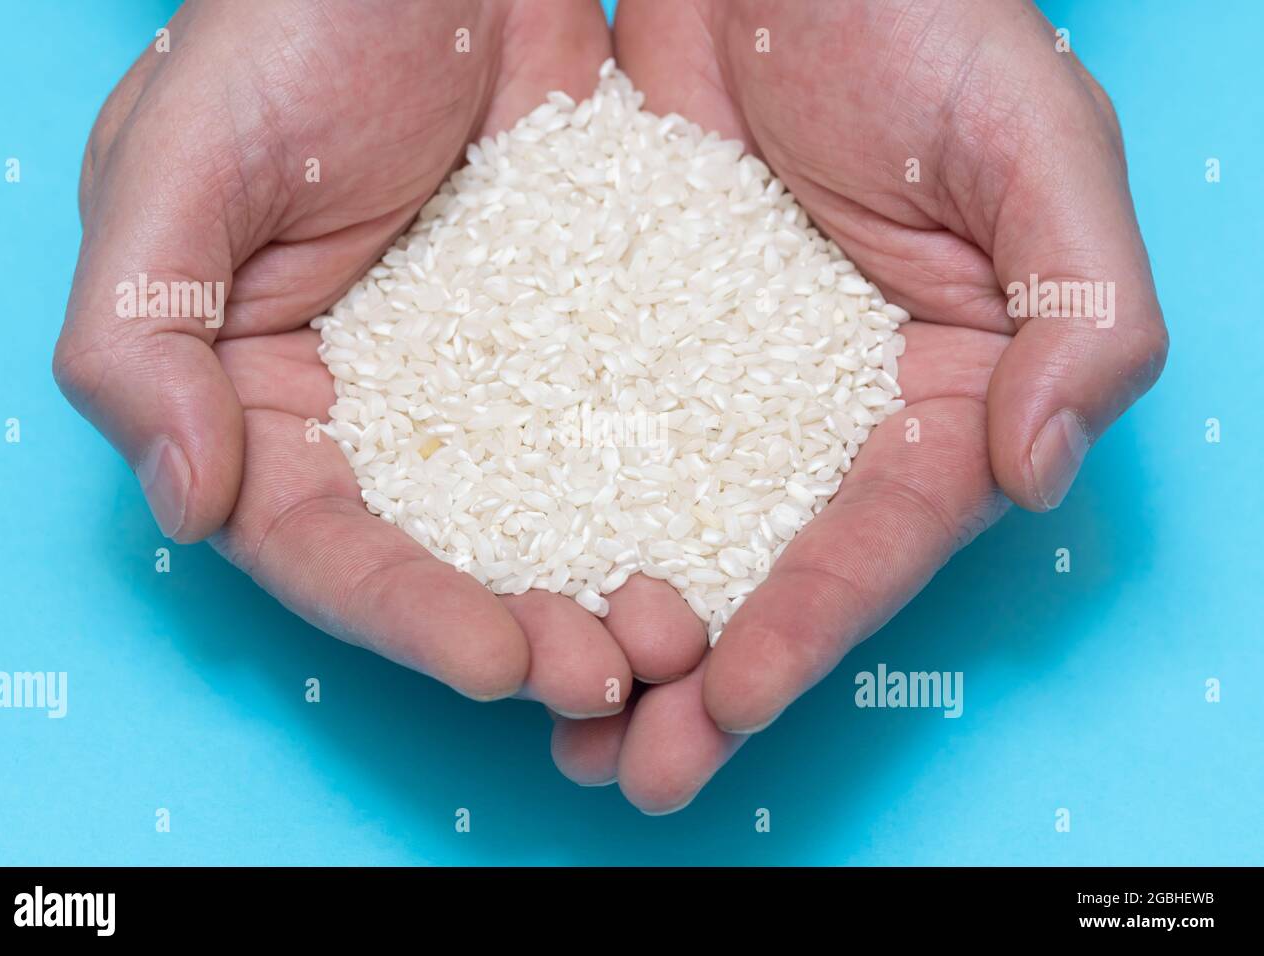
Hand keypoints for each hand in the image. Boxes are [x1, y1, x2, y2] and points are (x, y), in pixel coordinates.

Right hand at [53, 0, 711, 715]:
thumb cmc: (287, 21)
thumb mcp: (176, 159)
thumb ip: (141, 334)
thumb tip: (187, 502)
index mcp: (261, 395)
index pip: (320, 545)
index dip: (401, 617)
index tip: (494, 663)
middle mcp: (379, 411)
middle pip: (446, 560)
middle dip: (522, 630)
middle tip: (613, 671)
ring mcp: (489, 382)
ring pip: (546, 515)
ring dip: (608, 586)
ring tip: (685, 632)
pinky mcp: (581, 337)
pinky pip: (625, 429)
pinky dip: (669, 490)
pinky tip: (731, 534)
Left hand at [550, 0, 1167, 811]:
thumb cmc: (924, 17)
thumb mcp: (1035, 141)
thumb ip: (1081, 308)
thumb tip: (1037, 469)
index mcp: (942, 389)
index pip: (881, 536)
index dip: (814, 625)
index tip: (735, 700)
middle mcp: (825, 410)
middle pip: (767, 568)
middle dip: (703, 679)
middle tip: (631, 769)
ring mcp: (720, 385)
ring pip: (670, 532)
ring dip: (614, 634)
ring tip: (556, 725)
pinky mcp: (628, 342)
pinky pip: (584, 445)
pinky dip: (549, 527)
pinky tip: (501, 592)